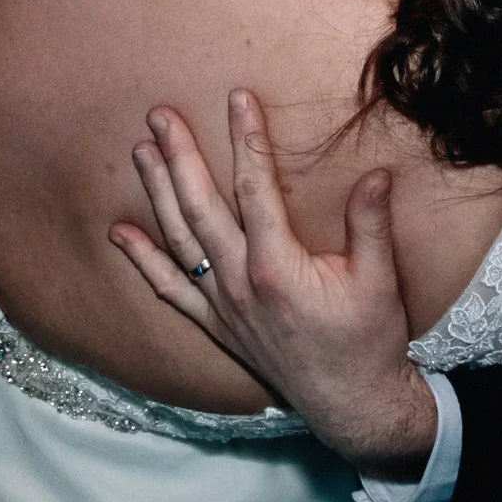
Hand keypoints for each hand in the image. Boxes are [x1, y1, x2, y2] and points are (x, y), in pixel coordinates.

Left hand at [109, 91, 437, 474]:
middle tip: (159, 115)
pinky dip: (143, 260)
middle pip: (200, 207)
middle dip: (179, 157)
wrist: (352, 404)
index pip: (254, 188)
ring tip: (141, 151)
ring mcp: (223, 306)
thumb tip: (376, 174)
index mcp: (277, 267)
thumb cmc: (367, 341)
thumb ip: (370, 223)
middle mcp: (239, 283)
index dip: (247, 139)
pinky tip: (121, 232)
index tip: (238, 98)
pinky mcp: (217, 325)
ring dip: (157, 193)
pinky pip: (170, 289)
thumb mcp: (379, 280)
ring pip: (179, 240)